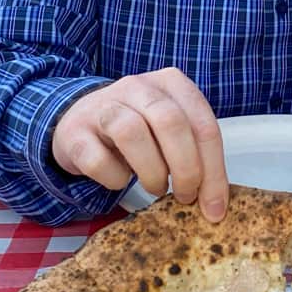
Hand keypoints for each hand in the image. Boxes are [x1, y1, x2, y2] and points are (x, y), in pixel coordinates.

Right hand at [52, 67, 228, 218]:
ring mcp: (104, 105)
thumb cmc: (135, 127)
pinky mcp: (76, 131)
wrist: (79, 120)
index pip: (204, 124)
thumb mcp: (170, 130)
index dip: (214, 170)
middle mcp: (138, 87)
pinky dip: (115, 179)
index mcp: (171, 84)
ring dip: (152, 173)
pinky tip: (120, 179)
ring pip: (133, 134)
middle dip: (186, 169)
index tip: (214, 207)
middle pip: (171, 123)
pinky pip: (98, 159)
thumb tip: (215, 199)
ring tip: (156, 187)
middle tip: (185, 196)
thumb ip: (194, 152)